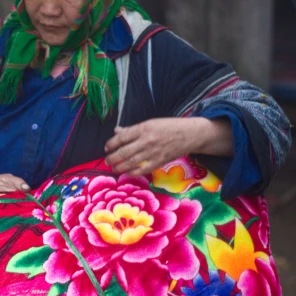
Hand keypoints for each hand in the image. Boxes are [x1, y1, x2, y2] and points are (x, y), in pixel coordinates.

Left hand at [104, 117, 232, 175]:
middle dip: (112, 158)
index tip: (106, 148)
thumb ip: (132, 129)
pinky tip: (127, 172)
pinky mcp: (159, 162)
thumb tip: (117, 131)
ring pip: (130, 163)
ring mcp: (152, 153)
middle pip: (123, 152)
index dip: (111, 144)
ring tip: (113, 168)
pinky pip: (142, 170)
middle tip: (107, 161)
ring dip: (119, 167)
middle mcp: (146, 141)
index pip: (121, 138)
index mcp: (143, 129)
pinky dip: (133, 172)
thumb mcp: (150, 123)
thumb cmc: (169, 126)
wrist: (189, 134)